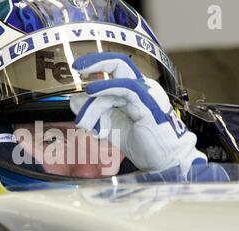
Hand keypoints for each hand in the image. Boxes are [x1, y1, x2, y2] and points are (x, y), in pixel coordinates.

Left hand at [70, 52, 206, 176]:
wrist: (164, 161)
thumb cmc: (145, 143)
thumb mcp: (111, 126)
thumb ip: (94, 113)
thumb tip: (73, 100)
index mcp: (135, 91)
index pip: (115, 70)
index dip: (97, 65)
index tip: (79, 67)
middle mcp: (143, 88)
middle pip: (120, 63)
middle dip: (96, 61)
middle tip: (77, 66)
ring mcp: (147, 94)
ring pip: (115, 83)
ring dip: (94, 103)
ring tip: (84, 122)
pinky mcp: (149, 104)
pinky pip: (127, 89)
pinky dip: (107, 88)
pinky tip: (93, 94)